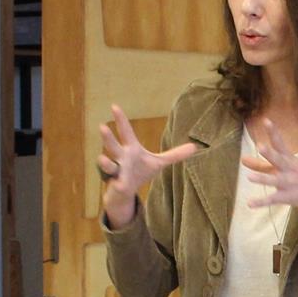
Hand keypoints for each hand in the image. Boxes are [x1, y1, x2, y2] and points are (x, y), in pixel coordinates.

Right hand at [95, 104, 199, 230]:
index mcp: (131, 149)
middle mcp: (121, 157)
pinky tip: (120, 185)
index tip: (114, 106)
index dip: (120, 119)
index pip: (125, 131)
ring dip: (106, 162)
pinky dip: (118, 185)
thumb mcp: (159, 162)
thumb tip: (195, 147)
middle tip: (102, 126)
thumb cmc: (140, 172)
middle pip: (113, 145)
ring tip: (103, 159)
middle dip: (108, 137)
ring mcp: (117, 171)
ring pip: (109, 165)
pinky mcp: (117, 184)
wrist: (126, 190)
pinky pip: (117, 185)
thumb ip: (175, 155)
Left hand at [241, 118, 297, 222]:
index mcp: (290, 160)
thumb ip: (262, 165)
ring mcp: (287, 184)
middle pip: (278, 160)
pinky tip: (250, 203)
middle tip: (260, 146)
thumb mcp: (285, 168)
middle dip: (270, 153)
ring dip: (263, 178)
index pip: (280, 144)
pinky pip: (272, 200)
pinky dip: (261, 202)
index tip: (266, 120)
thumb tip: (242, 159)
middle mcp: (289, 170)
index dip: (273, 132)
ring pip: (274, 180)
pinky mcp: (286, 197)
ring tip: (249, 177)